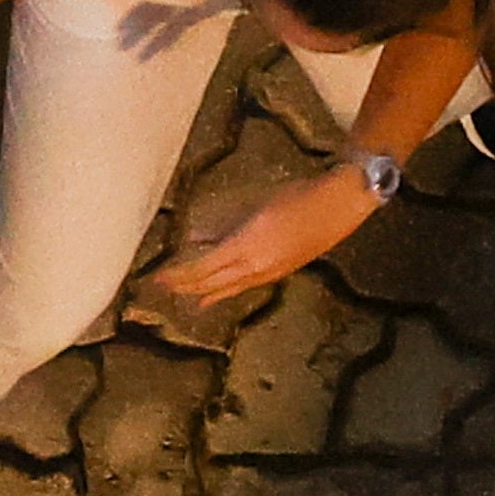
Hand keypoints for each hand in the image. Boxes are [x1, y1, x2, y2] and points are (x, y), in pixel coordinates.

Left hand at [142, 167, 373, 312]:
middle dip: (185, 287)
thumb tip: (195, 238)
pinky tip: (216, 295)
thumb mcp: (255, 206)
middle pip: (210, 284)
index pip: (200, 269)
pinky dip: (224, 291)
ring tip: (186, 298)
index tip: (157, 278)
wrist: (337, 207)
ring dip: (203, 293)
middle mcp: (254, 268)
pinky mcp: (279, 272)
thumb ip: (223, 225)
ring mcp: (268, 273)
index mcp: (245, 248)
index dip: (177, 276)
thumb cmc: (297, 197)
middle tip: (162, 289)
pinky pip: (243, 287)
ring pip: (227, 289)